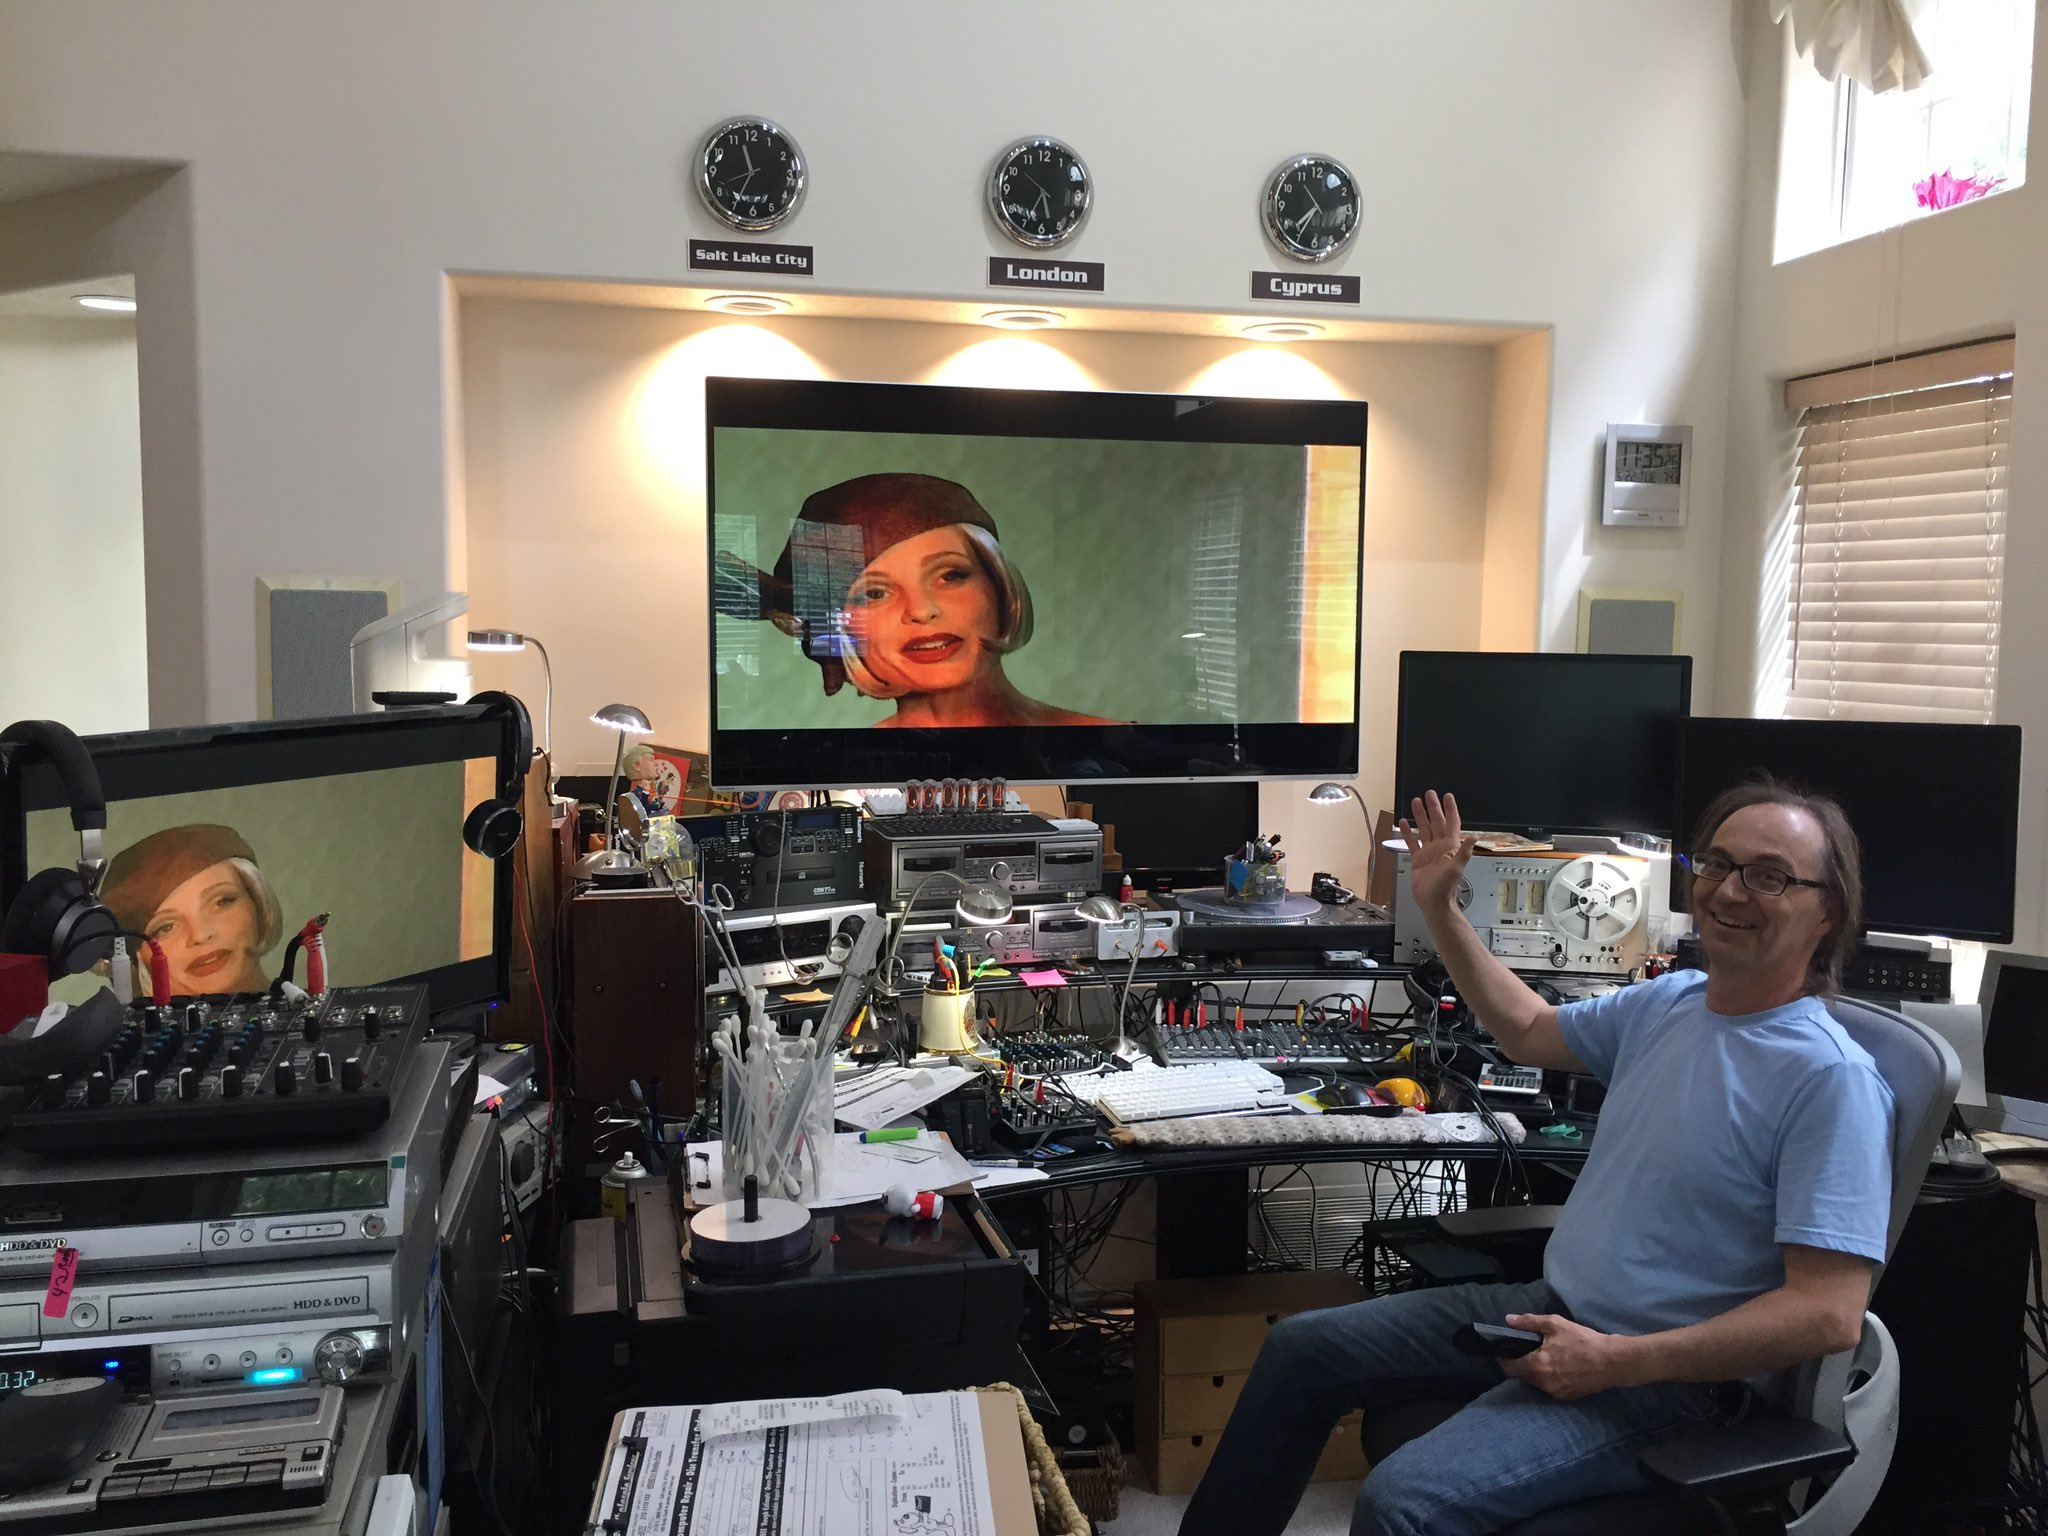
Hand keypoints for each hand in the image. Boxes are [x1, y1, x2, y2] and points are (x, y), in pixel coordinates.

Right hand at [1397, 791, 1476, 914]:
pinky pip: (1412, 842)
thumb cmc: (1445, 888)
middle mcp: (1440, 847)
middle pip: (1436, 822)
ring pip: (1424, 829)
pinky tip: (1404, 824)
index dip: (1450, 809)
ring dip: (1420, 816)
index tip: (1447, 797)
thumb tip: (1473, 837)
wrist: (1433, 902)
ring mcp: (1429, 852)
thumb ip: (1464, 852)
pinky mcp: (1418, 859)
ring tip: (1415, 803)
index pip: (1452, 823)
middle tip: (1429, 794)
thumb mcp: (1456, 868)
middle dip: (1433, 807)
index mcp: (1450, 847)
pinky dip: (1408, 832)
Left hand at [1499, 1313, 1641, 1400]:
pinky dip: (1552, 1378)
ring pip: (1538, 1382)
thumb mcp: (1554, 1324)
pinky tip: (1562, 1367)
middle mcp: (1543, 1384)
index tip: (1507, 1350)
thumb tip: (1509, 1320)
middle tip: (1532, 1349)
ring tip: (1549, 1356)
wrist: (1612, 1361)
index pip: (1509, 1368)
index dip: (1504, 1359)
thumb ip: (1529, 1322)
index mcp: (1536, 1366)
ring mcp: (1556, 1393)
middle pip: (1523, 1375)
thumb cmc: (1582, 1340)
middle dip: (1523, 1363)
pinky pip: (1552, 1387)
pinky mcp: (1569, 1397)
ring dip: (1538, 1371)